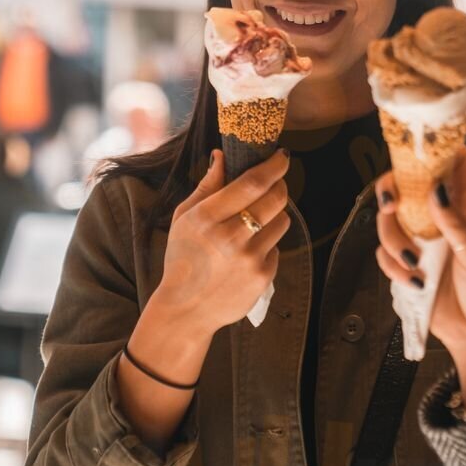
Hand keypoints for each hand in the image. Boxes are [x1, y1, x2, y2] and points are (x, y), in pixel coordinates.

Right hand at [151, 149, 291, 341]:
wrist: (187, 310)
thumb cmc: (183, 259)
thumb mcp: (184, 219)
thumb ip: (206, 186)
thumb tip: (222, 155)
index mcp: (207, 218)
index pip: (251, 183)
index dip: (273, 166)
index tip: (282, 156)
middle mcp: (230, 237)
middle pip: (275, 198)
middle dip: (280, 185)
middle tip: (274, 184)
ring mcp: (249, 259)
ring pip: (282, 221)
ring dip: (275, 214)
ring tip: (257, 222)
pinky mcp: (263, 277)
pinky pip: (278, 248)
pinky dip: (268, 244)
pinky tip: (249, 251)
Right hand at [374, 147, 465, 409]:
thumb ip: (456, 224)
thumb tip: (435, 189)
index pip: (455, 167)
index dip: (438, 149)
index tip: (417, 143)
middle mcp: (442, 222)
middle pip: (407, 190)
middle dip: (391, 192)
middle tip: (389, 203)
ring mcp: (423, 244)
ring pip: (390, 224)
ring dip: (394, 241)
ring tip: (413, 263)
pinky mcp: (409, 268)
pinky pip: (386, 256)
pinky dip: (393, 267)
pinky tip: (413, 282)